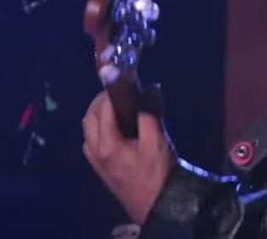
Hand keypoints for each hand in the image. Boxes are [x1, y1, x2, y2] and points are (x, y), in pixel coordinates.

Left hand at [82, 91, 175, 223]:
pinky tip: (117, 126)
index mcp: (108, 144)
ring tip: (119, 106)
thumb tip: (150, 89)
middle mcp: (96, 152)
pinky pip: (92, 140)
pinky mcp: (100, 167)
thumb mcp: (157, 141)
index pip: (102, 110)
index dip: (111, 93)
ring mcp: (96, 161)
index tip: (123, 82)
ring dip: (98, 114)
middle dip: (100, 101)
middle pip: (89, 118)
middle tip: (119, 92)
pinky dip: (99, 127)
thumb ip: (150, 113)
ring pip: (88, 129)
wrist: (156, 203)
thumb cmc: (158, 173)